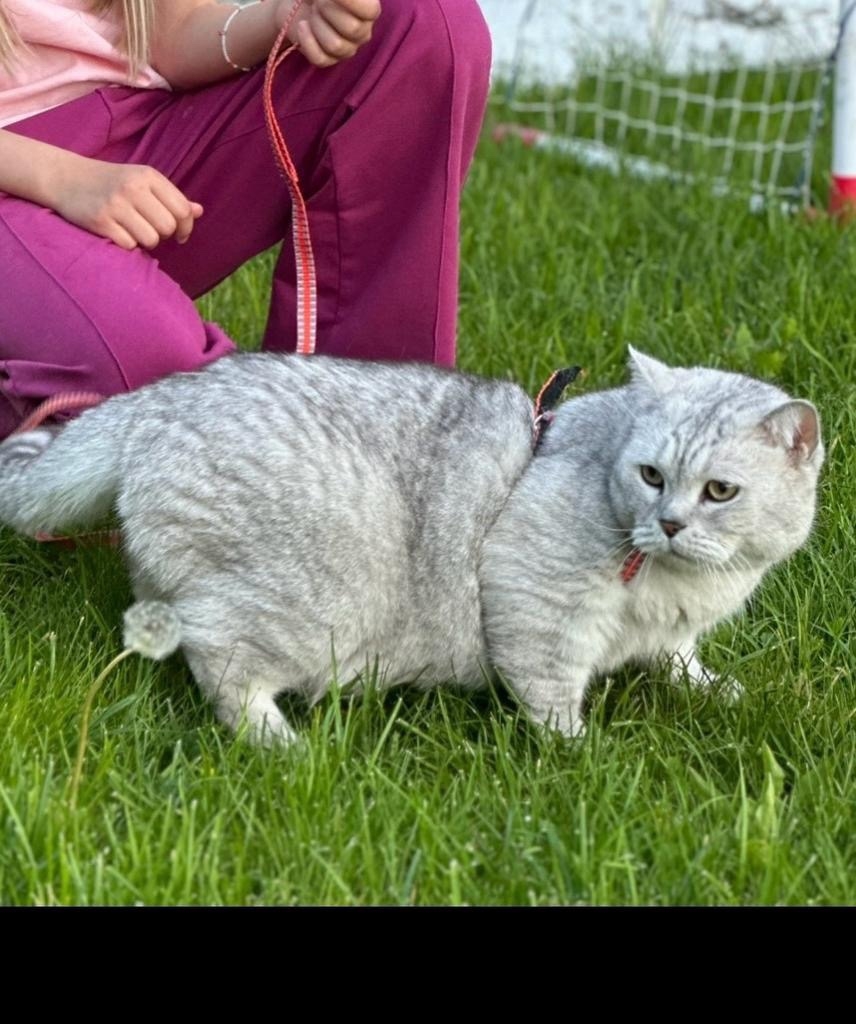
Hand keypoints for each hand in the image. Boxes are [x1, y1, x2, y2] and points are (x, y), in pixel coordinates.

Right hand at [52, 159, 202, 249]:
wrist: (67, 178)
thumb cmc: (112, 183)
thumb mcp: (143, 182)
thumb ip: (171, 197)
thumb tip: (199, 211)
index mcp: (148, 176)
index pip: (182, 210)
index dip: (185, 227)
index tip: (179, 234)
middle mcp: (133, 187)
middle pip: (168, 227)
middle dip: (163, 235)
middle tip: (151, 230)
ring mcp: (115, 204)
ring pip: (151, 239)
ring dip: (145, 241)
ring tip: (133, 230)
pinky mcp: (100, 220)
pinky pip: (129, 245)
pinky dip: (126, 244)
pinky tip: (117, 232)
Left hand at [278, 0, 381, 67]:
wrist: (298, 2)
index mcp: (368, 9)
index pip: (370, 11)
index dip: (351, 2)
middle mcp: (362, 31)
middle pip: (352, 28)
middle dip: (328, 10)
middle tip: (319, 2)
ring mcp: (347, 48)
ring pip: (335, 45)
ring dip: (317, 24)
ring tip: (312, 13)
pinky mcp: (329, 59)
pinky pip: (320, 58)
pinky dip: (307, 40)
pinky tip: (302, 25)